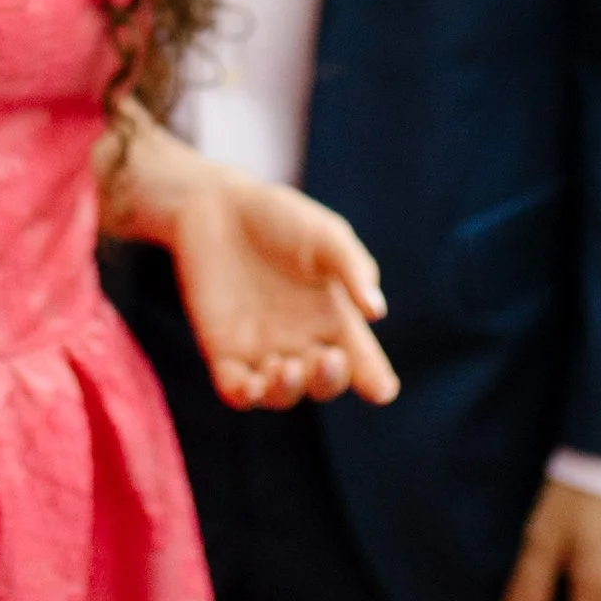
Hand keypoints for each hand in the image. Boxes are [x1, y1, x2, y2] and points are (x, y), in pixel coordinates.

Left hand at [105, 119, 397, 408]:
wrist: (217, 205)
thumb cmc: (281, 217)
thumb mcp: (325, 234)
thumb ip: (352, 268)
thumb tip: (377, 312)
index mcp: (335, 319)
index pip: (361, 359)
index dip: (375, 379)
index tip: (383, 390)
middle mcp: (302, 342)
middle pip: (323, 382)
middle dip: (330, 380)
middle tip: (329, 358)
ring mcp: (263, 351)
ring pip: (281, 393)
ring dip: (288, 389)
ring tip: (286, 366)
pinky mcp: (223, 352)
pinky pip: (236, 390)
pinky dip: (246, 395)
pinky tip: (252, 385)